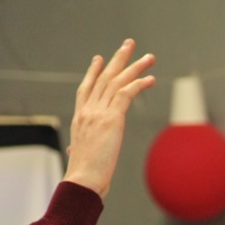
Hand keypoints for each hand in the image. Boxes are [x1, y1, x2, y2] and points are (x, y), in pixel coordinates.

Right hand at [64, 39, 155, 198]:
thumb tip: (74, 151)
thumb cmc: (82, 175)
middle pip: (104, 78)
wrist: (83, 181)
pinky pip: (126, 94)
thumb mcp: (78, 156)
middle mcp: (87, 111)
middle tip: (129, 44)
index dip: (93, 72)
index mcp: (79, 118)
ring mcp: (98, 113)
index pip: (86, 88)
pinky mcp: (112, 119)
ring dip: (135, 67)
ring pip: (117, 82)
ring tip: (149, 57)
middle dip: (118, 59)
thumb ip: (78, 148)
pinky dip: (139, 84)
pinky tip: (150, 79)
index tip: (99, 58)